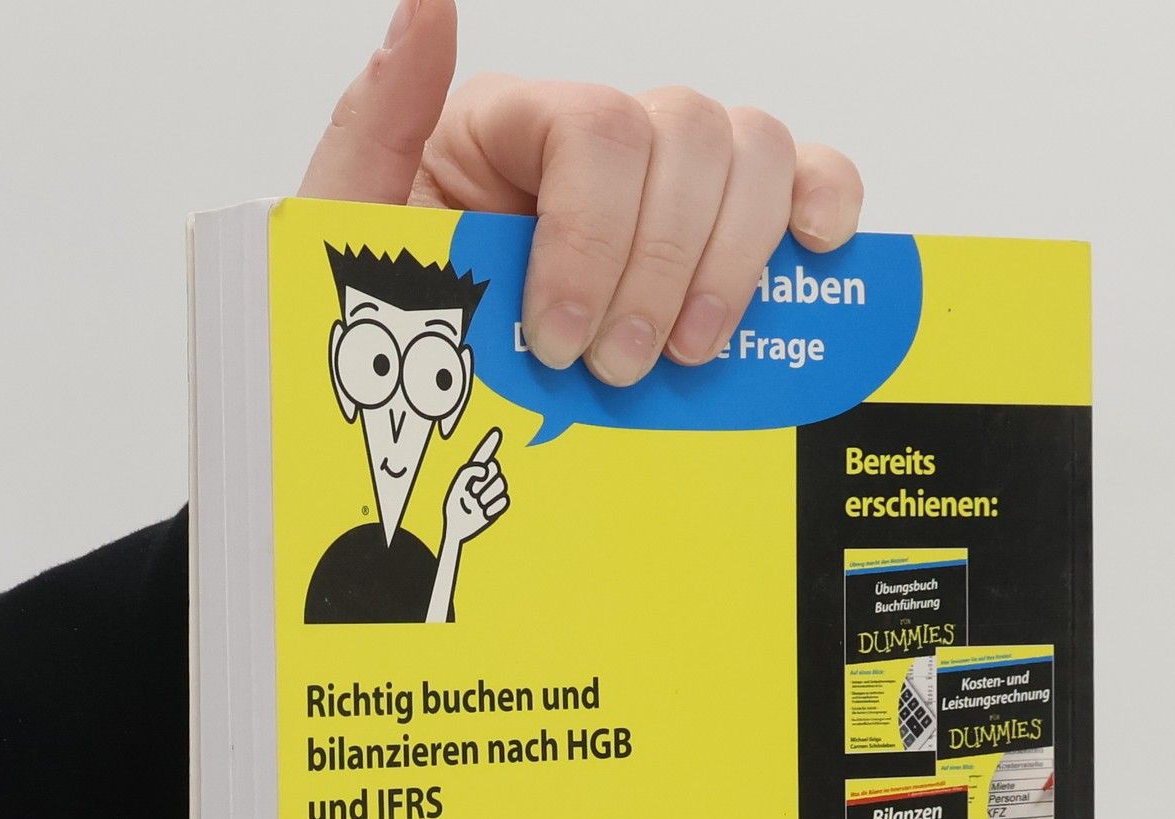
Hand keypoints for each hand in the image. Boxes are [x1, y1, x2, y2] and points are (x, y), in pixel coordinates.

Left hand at [299, 0, 863, 386]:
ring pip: (751, 152)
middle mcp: (597, 141)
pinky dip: (823, 204)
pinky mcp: (722, 235)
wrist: (422, 421)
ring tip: (686, 357)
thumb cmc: (393, 334)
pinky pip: (803, 181)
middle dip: (663, 267)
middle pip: (686, 135)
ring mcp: (667, 185)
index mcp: (508, 128)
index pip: (595, 130)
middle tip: (620, 370)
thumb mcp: (350, 230)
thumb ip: (378, 118)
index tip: (560, 341)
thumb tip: (425, 2)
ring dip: (731, 263)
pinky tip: (812, 256)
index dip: (594, 237)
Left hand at [442, 428, 506, 544]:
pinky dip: (493, 507)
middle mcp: (485, 480)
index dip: (489, 444)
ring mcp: (492, 492)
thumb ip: (469, 472)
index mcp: (473, 473)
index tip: (496, 433)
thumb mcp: (458, 486)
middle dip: (483, 480)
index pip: (483, 455)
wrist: (458, 527)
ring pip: (501, 485)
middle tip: (471, 493)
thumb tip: (486, 469)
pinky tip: (483, 512)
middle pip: (496, 468)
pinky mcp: (498, 505)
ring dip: (486, 496)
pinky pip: (504, 501)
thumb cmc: (454, 506)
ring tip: (476, 504)